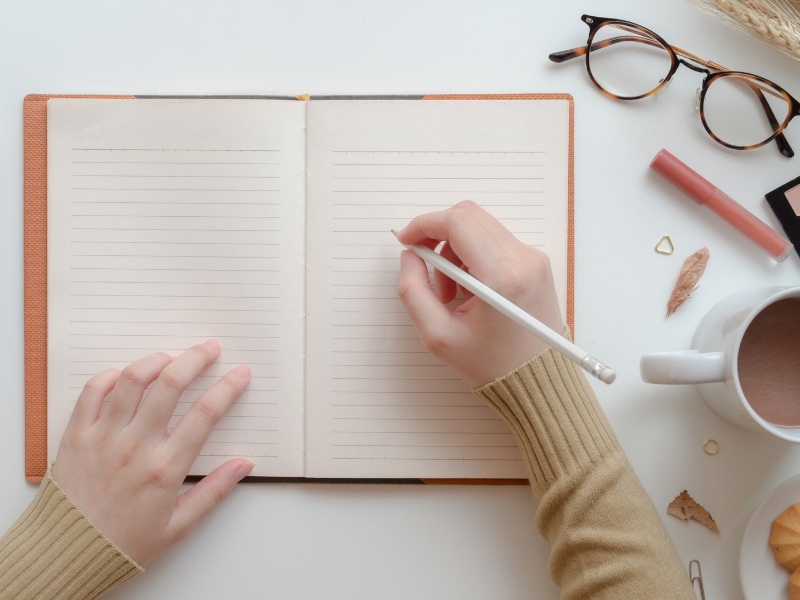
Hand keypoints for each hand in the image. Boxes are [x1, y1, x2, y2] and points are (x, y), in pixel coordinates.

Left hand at [51, 340, 253, 565]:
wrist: (68, 553)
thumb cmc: (124, 543)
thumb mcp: (179, 525)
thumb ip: (215, 491)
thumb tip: (245, 464)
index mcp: (165, 468)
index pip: (205, 414)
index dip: (228, 388)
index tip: (240, 374)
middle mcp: (135, 446)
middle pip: (171, 384)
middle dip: (196, 359)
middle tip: (209, 348)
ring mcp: (104, 437)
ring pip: (132, 380)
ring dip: (156, 360)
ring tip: (170, 357)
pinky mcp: (77, 435)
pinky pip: (93, 391)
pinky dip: (111, 376)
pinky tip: (126, 377)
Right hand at [396, 201, 563, 387]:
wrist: (537, 381)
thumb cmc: (492, 365)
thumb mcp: (438, 336)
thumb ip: (413, 290)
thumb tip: (410, 256)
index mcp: (501, 277)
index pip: (457, 222)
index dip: (424, 225)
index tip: (407, 241)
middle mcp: (523, 260)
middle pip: (468, 216)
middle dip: (438, 236)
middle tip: (427, 269)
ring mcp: (533, 259)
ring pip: (481, 227)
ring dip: (455, 250)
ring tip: (451, 291)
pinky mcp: (536, 263)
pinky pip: (495, 241)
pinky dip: (473, 256)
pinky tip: (470, 290)